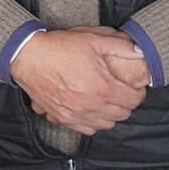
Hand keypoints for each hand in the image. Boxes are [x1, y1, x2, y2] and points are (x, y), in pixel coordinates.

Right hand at [9, 28, 145, 135]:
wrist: (28, 56)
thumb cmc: (58, 48)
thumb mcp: (92, 40)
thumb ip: (120, 46)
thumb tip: (140, 51)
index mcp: (103, 88)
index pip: (133, 100)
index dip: (138, 92)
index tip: (134, 86)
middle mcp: (91, 106)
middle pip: (122, 114)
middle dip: (126, 103)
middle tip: (121, 91)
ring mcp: (76, 114)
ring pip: (106, 125)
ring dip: (111, 114)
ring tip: (107, 100)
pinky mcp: (62, 118)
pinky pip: (86, 129)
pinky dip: (93, 122)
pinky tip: (91, 110)